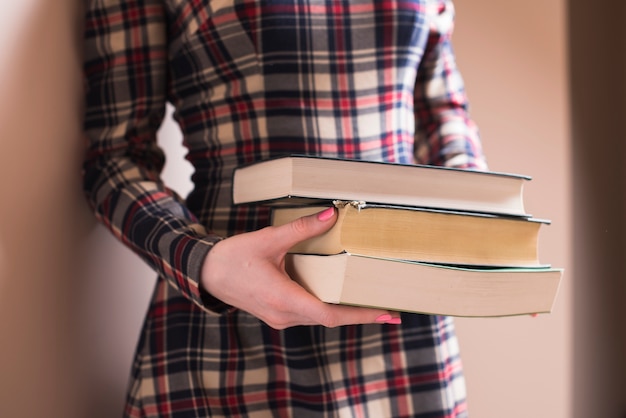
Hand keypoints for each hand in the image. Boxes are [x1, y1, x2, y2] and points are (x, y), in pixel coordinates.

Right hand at [201, 207, 400, 328]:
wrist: (207, 274)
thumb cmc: (234, 257)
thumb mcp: (269, 239)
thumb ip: (301, 229)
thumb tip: (331, 215)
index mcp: (283, 298)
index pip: (330, 314)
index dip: (360, 315)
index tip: (385, 314)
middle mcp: (284, 314)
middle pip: (330, 318)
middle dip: (360, 314)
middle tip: (390, 311)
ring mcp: (281, 317)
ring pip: (320, 317)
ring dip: (345, 312)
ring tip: (371, 303)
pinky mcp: (278, 314)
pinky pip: (309, 313)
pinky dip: (328, 306)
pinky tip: (341, 296)